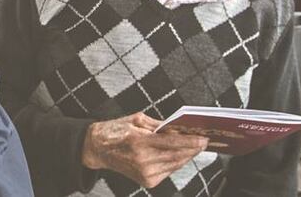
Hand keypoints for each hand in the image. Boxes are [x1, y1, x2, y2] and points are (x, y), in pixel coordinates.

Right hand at [82, 112, 208, 187]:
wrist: (97, 148)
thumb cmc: (115, 130)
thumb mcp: (136, 120)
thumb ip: (159, 125)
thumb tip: (179, 128)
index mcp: (138, 142)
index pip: (172, 143)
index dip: (190, 141)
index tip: (204, 138)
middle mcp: (143, 160)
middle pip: (177, 155)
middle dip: (192, 148)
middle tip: (203, 141)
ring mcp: (145, 173)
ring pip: (175, 165)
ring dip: (186, 156)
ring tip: (195, 147)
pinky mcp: (147, 181)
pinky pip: (168, 171)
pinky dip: (176, 163)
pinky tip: (180, 155)